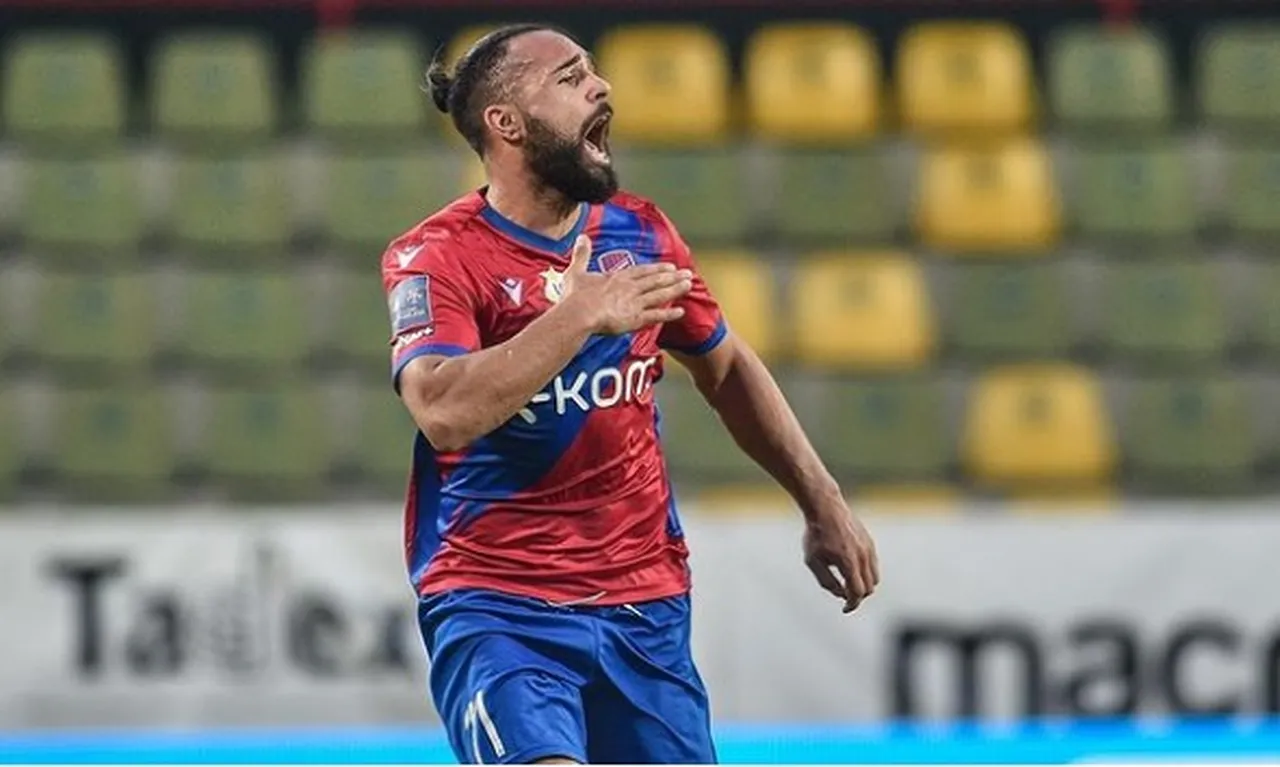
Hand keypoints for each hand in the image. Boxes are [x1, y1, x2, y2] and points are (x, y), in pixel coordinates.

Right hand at [561, 235, 692, 334]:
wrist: (579, 313)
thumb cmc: (575, 296)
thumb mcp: (577, 271)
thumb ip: (582, 254)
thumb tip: (582, 237)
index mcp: (617, 278)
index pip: (641, 271)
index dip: (656, 269)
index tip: (669, 266)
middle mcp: (630, 288)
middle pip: (655, 281)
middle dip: (672, 277)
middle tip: (687, 273)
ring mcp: (634, 303)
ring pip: (659, 294)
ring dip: (675, 289)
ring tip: (688, 285)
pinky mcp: (635, 318)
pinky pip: (656, 315)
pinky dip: (669, 314)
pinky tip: (681, 312)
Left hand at [803, 499, 879, 613]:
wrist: (825, 507)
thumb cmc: (816, 534)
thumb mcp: (813, 561)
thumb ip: (827, 581)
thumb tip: (841, 594)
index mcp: (848, 562)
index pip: (857, 592)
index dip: (852, 604)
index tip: (845, 609)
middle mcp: (862, 556)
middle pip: (869, 588)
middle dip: (858, 596)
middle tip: (844, 595)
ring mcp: (868, 548)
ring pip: (874, 577)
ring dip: (864, 585)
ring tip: (848, 583)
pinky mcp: (869, 542)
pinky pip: (873, 565)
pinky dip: (866, 573)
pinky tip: (852, 569)